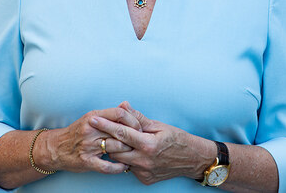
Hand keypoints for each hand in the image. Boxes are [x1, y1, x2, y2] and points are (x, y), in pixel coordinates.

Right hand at [46, 106, 139, 174]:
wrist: (55, 148)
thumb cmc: (77, 132)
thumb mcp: (91, 118)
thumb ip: (108, 114)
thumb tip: (127, 106)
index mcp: (94, 117)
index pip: (119, 114)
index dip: (133, 120)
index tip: (140, 127)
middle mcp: (91, 130)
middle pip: (120, 131)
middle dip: (134, 137)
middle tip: (142, 141)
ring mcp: (88, 146)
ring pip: (116, 147)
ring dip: (128, 152)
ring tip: (135, 153)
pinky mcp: (86, 161)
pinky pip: (107, 166)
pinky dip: (118, 167)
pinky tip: (124, 166)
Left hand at [89, 102, 212, 184]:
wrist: (192, 159)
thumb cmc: (177, 139)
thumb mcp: (159, 125)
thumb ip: (138, 118)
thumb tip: (122, 106)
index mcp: (148, 144)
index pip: (121, 133)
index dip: (105, 125)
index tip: (93, 119)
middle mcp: (144, 160)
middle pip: (115, 150)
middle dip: (107, 139)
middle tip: (100, 131)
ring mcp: (144, 172)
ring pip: (120, 160)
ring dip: (117, 150)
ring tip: (117, 141)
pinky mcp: (144, 179)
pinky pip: (129, 168)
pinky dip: (128, 160)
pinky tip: (133, 153)